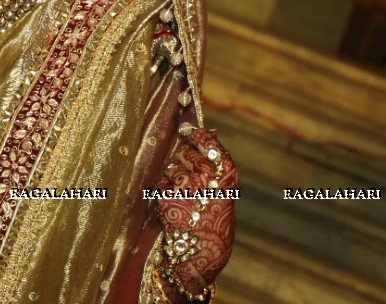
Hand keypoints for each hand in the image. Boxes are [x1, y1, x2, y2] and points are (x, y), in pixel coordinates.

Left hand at [152, 127, 236, 298]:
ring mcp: (185, 184)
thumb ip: (216, 163)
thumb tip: (211, 130)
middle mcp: (206, 176)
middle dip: (182, 160)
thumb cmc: (213, 220)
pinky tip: (171, 205)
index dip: (199, 136)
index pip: (210, 143)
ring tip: (182, 199)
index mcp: (226, 175)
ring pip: (170, 167)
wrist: (200, 255)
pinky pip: (159, 181)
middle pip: (185, 152)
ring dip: (171, 178)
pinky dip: (162, 190)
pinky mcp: (166, 194)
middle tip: (188, 181)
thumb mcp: (222, 192)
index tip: (190, 132)